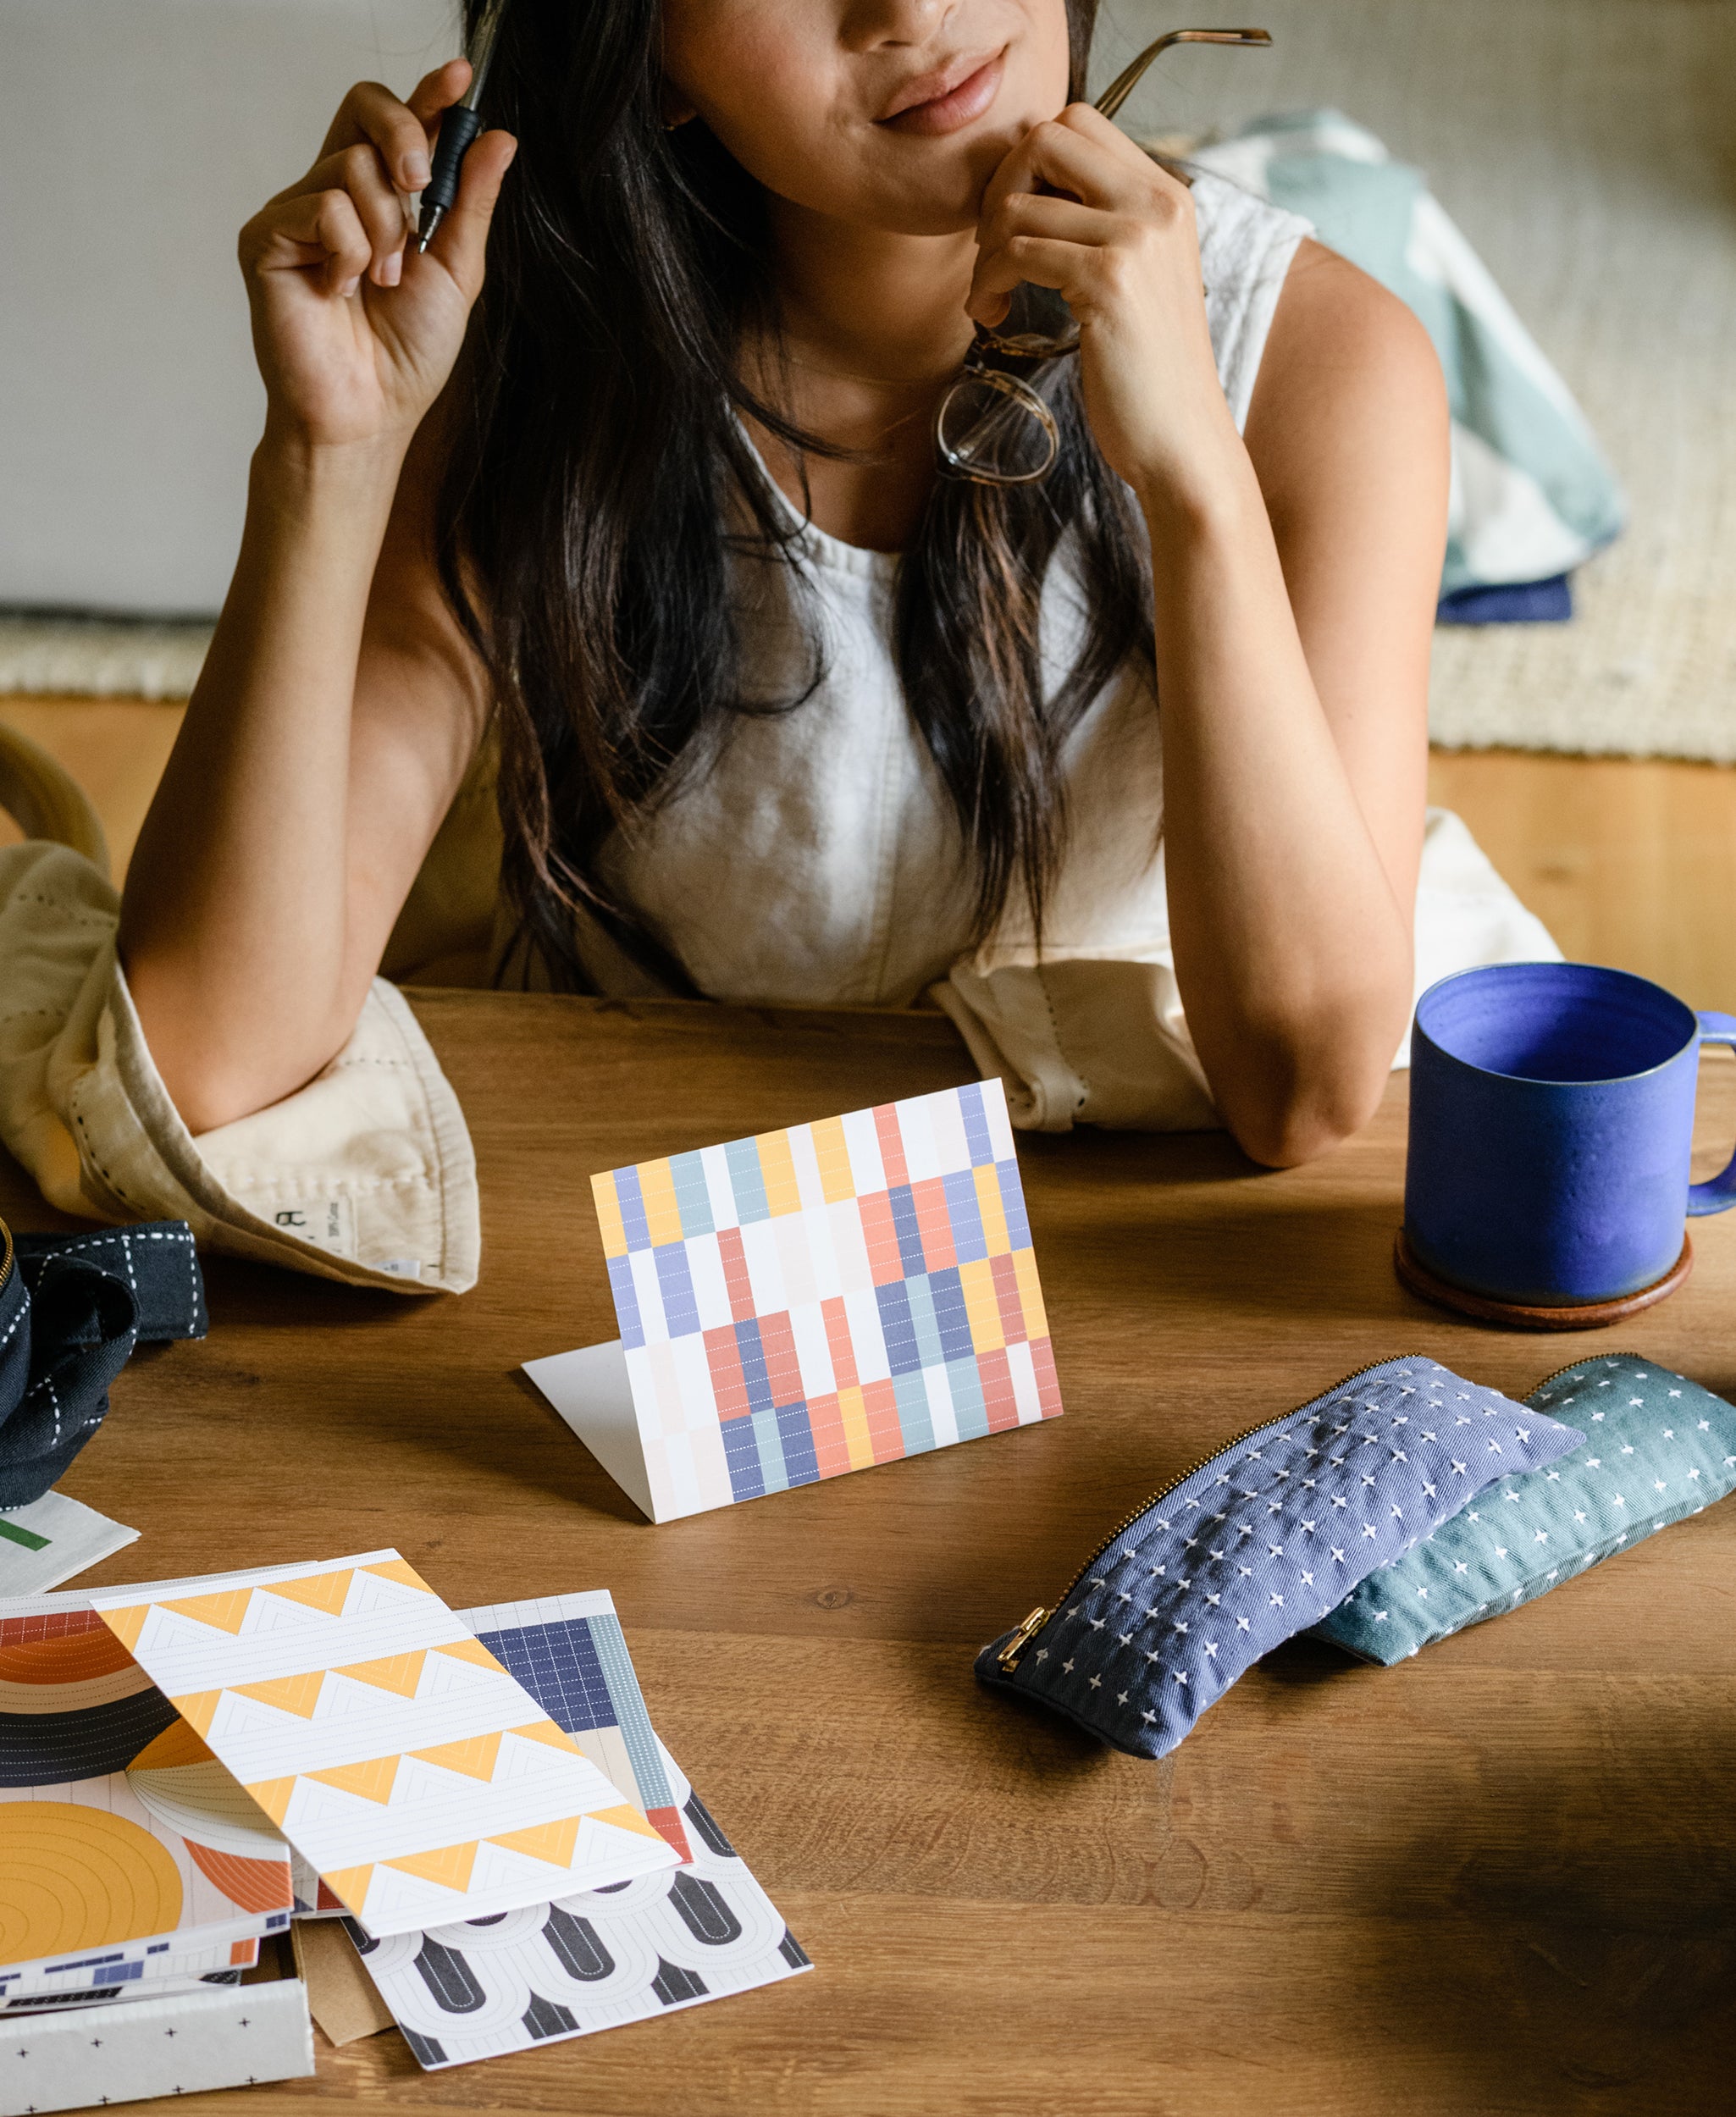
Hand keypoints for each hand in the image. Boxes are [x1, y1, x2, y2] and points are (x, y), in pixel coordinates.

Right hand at [238, 64, 515, 453]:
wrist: (369, 412)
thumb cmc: (406, 355)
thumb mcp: (456, 272)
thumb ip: (470, 204)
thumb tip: (499, 138)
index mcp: (380, 198)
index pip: (397, 122)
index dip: (428, 94)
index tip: (460, 78)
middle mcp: (335, 193)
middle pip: (366, 112)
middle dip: (406, 139)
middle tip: (419, 188)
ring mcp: (296, 212)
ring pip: (352, 167)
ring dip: (385, 231)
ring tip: (380, 283)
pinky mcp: (266, 236)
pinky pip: (322, 207)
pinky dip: (349, 252)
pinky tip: (340, 291)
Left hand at [968, 106, 1240, 502]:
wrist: (1182, 437)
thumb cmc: (1148, 371)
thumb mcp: (1138, 279)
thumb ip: (1103, 226)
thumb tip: (1030, 191)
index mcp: (1166, 195)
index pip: (1078, 121)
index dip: (1027, 163)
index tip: (1014, 222)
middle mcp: (1157, 203)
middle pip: (1047, 136)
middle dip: (999, 188)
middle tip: (990, 249)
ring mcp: (1136, 239)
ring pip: (1021, 204)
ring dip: (984, 252)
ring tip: (987, 296)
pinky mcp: (1108, 281)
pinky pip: (1018, 252)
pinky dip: (987, 282)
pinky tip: (989, 315)